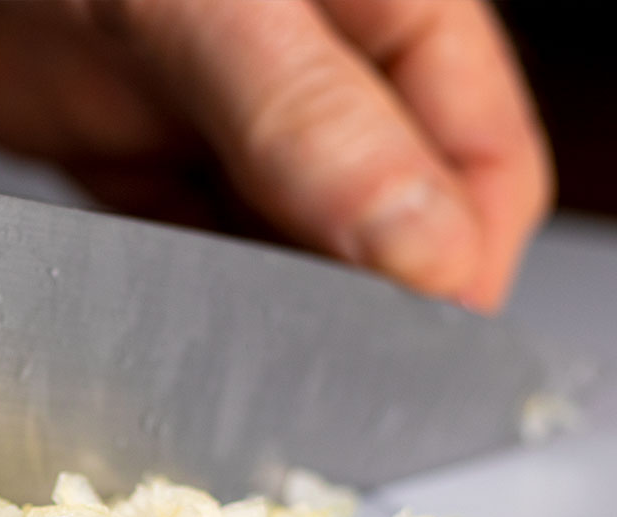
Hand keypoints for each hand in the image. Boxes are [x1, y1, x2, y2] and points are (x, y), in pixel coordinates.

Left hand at [0, 0, 551, 312]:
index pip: (479, 159)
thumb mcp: (205, 9)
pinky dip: (196, 297)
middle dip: (374, 303)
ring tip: (259, 365)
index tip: (424, 355)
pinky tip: (184, 329)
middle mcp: (311, 71)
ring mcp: (221, 119)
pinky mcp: (137, 159)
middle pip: (389, 218)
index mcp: (384, 10)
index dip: (462, 263)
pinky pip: (195, 248)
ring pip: (291, 245)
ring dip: (282, 311)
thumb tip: (426, 254)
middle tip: (335, 379)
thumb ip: (312, 124)